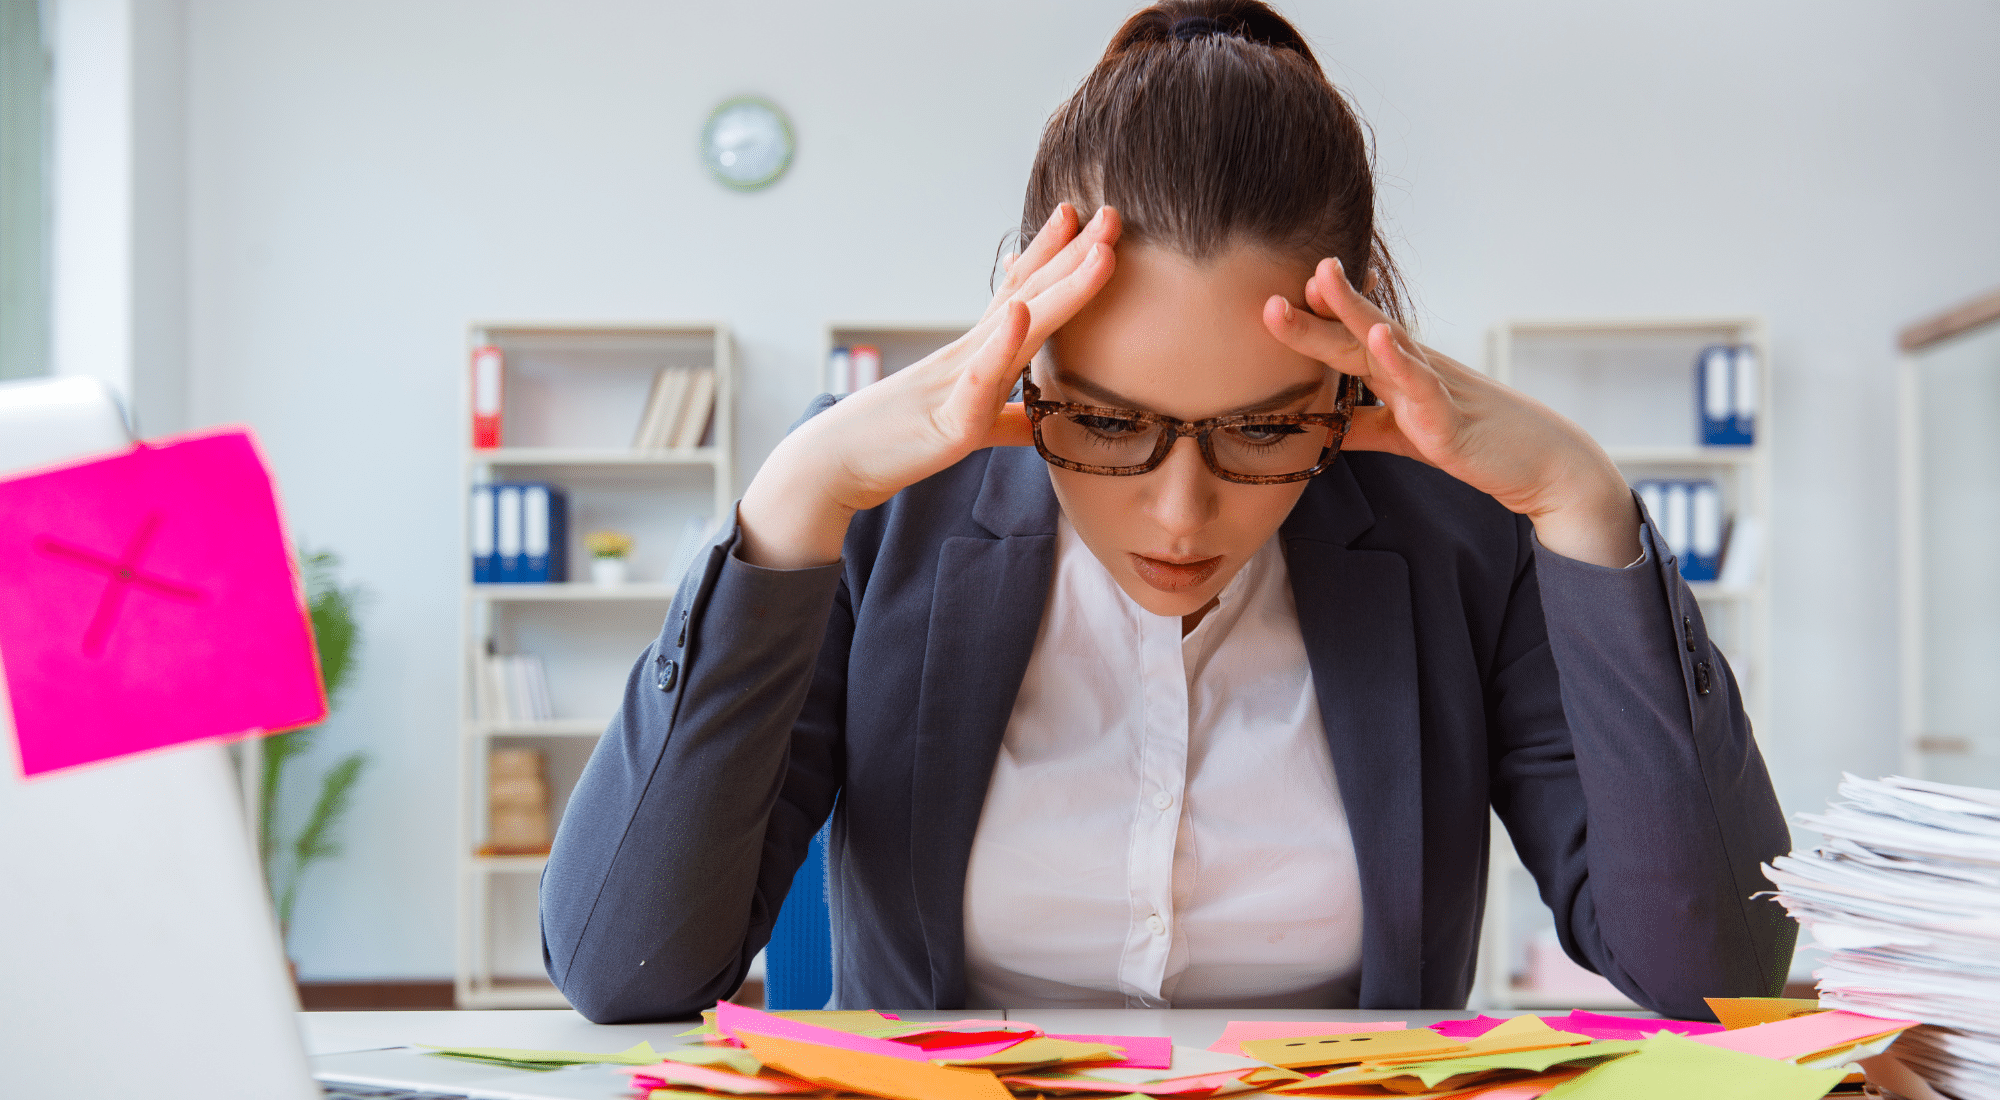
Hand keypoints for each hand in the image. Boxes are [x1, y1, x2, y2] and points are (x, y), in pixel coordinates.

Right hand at [738, 204, 1123, 568]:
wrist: (836, 464)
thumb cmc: (898, 440)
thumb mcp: (968, 427)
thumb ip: (1009, 420)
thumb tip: (1041, 421)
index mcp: (978, 355)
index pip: (1020, 295)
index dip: (1053, 256)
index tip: (1084, 220)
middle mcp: (971, 354)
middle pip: (1031, 295)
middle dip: (1076, 255)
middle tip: (1113, 213)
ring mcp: (961, 382)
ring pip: (1020, 327)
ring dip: (1061, 286)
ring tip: (1098, 251)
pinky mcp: (951, 421)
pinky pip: (979, 380)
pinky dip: (1001, 345)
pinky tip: (1019, 313)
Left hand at [1261, 258, 1640, 567]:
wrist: (1546, 466)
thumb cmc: (1480, 443)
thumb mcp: (1409, 434)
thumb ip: (1365, 426)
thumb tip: (1321, 423)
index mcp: (1403, 372)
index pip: (1353, 338)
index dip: (1318, 318)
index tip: (1279, 297)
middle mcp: (1417, 368)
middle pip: (1358, 333)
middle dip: (1317, 309)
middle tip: (1270, 290)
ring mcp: (1435, 389)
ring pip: (1386, 346)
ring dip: (1352, 313)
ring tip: (1320, 280)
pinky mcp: (1452, 419)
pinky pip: (1423, 385)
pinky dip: (1401, 360)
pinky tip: (1379, 336)